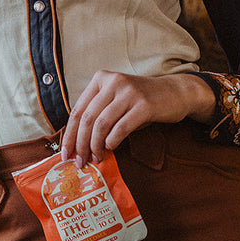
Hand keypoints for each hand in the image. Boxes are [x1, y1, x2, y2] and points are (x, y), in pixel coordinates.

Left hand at [61, 71, 215, 165]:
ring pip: (101, 124)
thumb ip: (97, 114)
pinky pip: (121, 128)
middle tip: (79, 162)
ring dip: (95, 146)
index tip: (65, 154)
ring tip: (96, 159)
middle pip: (87, 118)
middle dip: (80, 144)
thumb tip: (76, 143)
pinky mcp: (144, 105)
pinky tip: (110, 149)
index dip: (69, 135)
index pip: (77, 110)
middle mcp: (113, 82)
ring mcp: (129, 92)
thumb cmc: (140, 102)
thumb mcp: (115, 100)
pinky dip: (112, 142)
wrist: (174, 93)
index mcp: (101, 79)